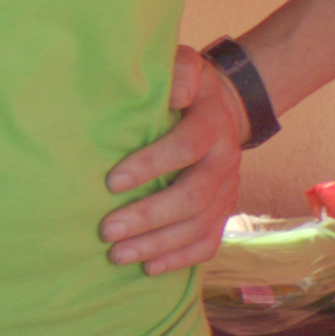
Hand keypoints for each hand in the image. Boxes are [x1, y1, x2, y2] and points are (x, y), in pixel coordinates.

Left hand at [103, 46, 245, 273]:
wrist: (226, 109)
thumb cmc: (190, 87)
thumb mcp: (188, 66)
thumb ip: (180, 72)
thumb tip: (172, 92)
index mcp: (212, 125)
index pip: (185, 148)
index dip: (151, 165)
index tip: (112, 181)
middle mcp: (224, 162)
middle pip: (191, 197)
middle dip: (148, 216)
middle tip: (107, 230)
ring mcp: (227, 191)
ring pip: (197, 227)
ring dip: (157, 244)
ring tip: (117, 255)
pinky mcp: (224, 211)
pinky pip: (208, 243)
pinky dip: (179, 259)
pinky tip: (148, 269)